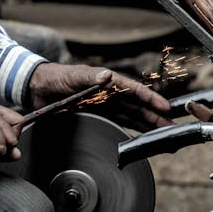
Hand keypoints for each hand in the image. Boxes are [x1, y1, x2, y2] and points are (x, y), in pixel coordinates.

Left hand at [28, 63, 172, 131]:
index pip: (135, 91)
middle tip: (173, 128)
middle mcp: (111, 94)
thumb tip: (107, 76)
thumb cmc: (56, 77)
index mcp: (109, 82)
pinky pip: (121, 122)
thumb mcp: (73, 75)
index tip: (165, 108)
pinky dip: (134, 129)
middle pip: (139, 107)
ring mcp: (106, 105)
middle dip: (157, 117)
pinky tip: (145, 136)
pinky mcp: (99, 115)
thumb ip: (90, 77)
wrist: (39, 89)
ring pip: (133, 117)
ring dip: (149, 125)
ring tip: (166, 134)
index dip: (151, 100)